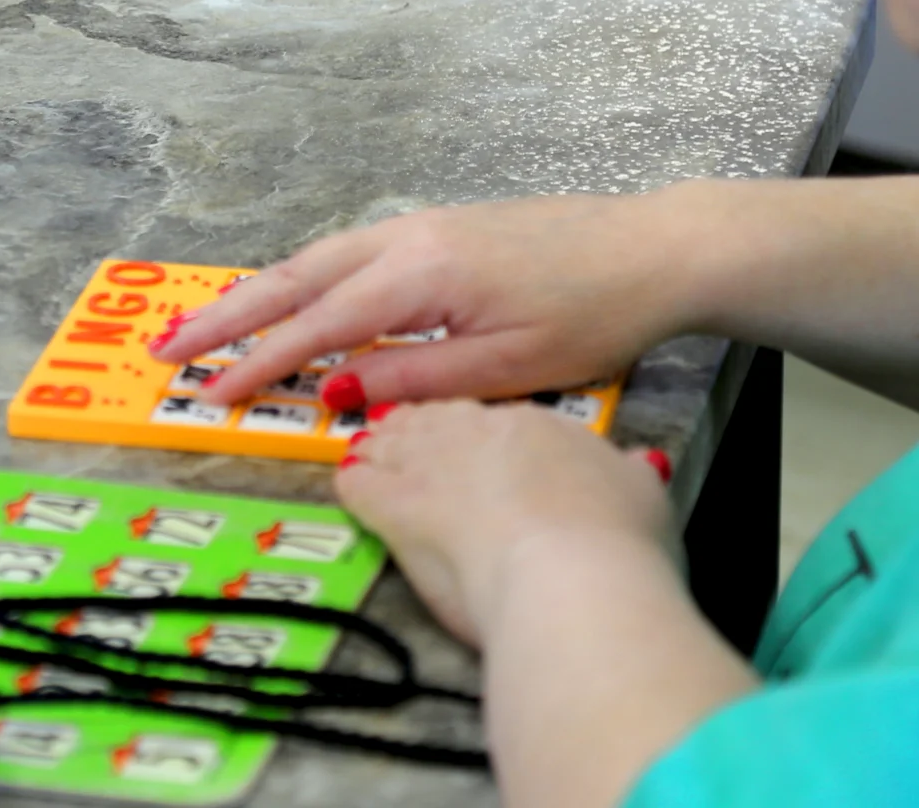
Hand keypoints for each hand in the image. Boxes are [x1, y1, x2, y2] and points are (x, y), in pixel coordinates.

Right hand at [156, 192, 700, 408]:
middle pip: (294, 277)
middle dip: (227, 313)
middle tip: (168, 345)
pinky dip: (300, 278)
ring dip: (256, 292)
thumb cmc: (588, 315)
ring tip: (207, 322)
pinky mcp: (434, 229)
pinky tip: (289, 296)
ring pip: (316, 259)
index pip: (316, 327)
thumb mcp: (505, 368)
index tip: (209, 394)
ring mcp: (416, 227)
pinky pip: (345, 254)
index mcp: (417, 276)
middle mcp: (402, 239)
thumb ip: (412, 379)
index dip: (258, 364)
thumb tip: (334, 392)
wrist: (648, 248)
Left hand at [338, 402, 673, 647]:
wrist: (571, 577)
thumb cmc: (615, 543)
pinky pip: (358, 482)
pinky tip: (351, 490)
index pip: (493, 420)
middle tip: (416, 454)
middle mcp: (474, 430)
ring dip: (383, 453)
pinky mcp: (393, 504)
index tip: (478, 456)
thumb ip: (630, 474)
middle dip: (423, 435)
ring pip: (390, 441)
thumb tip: (644, 465)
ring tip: (374, 463)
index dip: (480, 440)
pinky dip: (354, 486)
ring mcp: (429, 463)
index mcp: (534, 423)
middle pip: (435, 419)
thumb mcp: (644, 496)